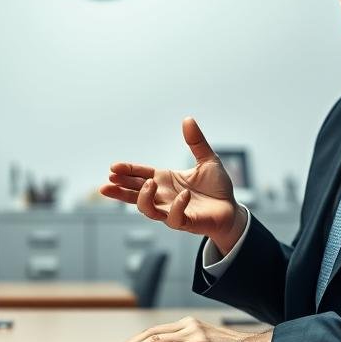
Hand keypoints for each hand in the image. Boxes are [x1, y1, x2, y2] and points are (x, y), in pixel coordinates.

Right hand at [99, 117, 245, 250]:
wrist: (231, 209)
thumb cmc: (217, 188)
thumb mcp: (208, 160)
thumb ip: (196, 142)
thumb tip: (188, 119)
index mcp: (165, 180)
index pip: (141, 174)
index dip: (127, 171)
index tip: (113, 167)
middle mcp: (164, 196)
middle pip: (135, 194)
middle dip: (120, 189)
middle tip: (108, 183)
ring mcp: (171, 211)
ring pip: (148, 210)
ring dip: (144, 198)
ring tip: (148, 184)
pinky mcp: (184, 222)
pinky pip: (173, 218)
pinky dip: (176, 207)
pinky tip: (184, 196)